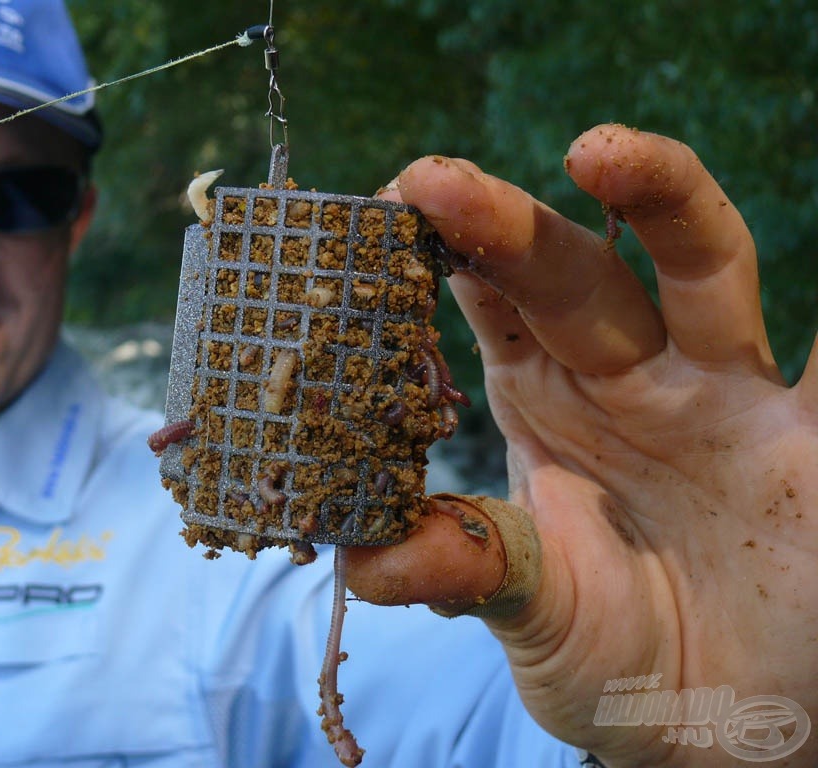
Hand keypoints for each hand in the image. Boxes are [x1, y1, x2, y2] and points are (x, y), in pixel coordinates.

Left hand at [347, 124, 817, 766]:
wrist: (716, 720)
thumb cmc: (610, 654)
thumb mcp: (529, 610)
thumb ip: (465, 569)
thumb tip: (360, 563)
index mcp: (541, 401)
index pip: (485, 300)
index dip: (437, 254)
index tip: (379, 215)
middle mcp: (625, 376)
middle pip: (569, 274)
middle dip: (507, 225)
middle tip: (436, 182)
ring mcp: (719, 392)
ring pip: (696, 271)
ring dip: (660, 204)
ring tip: (600, 154)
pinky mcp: (807, 436)